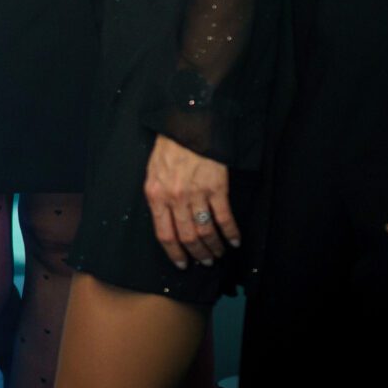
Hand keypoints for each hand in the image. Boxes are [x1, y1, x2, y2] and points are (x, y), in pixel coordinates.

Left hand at [144, 134, 238, 268]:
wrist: (188, 123)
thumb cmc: (169, 147)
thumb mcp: (153, 172)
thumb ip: (158, 197)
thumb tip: (165, 222)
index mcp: (156, 195)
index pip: (164, 234)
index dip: (174, 253)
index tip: (182, 263)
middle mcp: (175, 198)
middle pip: (187, 237)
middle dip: (197, 254)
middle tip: (205, 261)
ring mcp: (197, 193)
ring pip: (206, 231)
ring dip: (213, 247)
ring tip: (218, 253)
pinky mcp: (216, 187)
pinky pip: (224, 217)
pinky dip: (230, 233)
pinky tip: (234, 241)